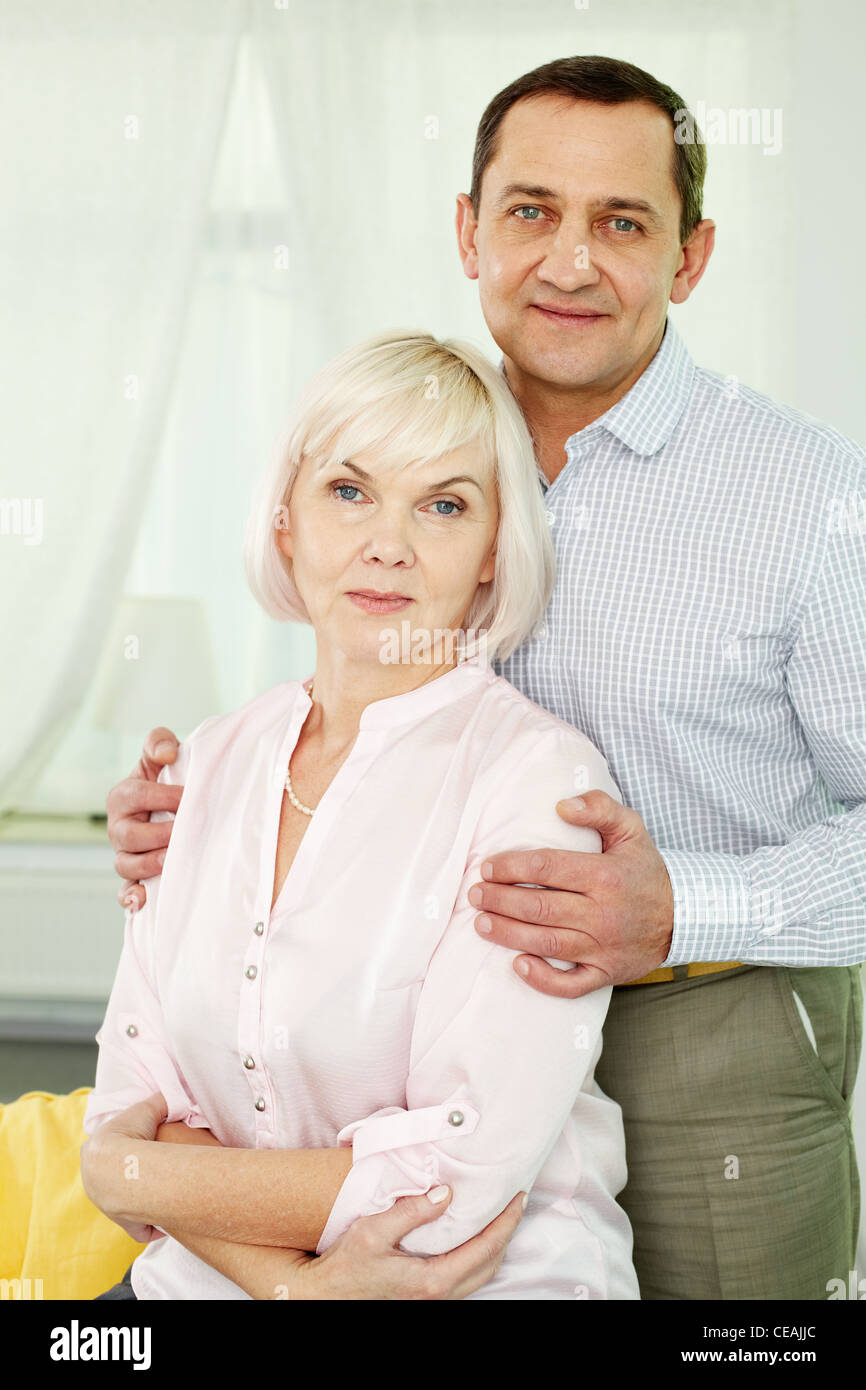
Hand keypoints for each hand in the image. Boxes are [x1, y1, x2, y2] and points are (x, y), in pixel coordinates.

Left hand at [80, 1093, 169, 1243]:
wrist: (122, 1166)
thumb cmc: (130, 1135)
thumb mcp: (146, 1109)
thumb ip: (160, 1101)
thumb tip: (177, 1094)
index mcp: (94, 1154)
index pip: (107, 1156)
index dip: (126, 1153)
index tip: (143, 1151)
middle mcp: (95, 1184)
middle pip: (114, 1183)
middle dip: (132, 1179)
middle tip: (156, 1173)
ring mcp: (110, 1206)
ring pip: (126, 1206)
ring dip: (142, 1202)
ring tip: (165, 1193)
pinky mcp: (128, 1223)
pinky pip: (142, 1230)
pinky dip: (153, 1227)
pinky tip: (167, 1219)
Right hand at [106, 727, 181, 910]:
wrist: (174, 804)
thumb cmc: (167, 778)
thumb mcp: (161, 754)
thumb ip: (159, 742)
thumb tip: (167, 754)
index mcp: (123, 796)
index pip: (137, 796)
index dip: (163, 797)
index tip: (190, 798)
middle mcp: (119, 827)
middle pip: (129, 835)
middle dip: (158, 834)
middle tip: (185, 832)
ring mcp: (124, 853)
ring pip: (126, 865)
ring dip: (149, 865)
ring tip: (173, 861)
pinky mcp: (134, 876)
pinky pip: (125, 891)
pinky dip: (131, 897)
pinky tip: (143, 900)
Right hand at [280, 1187, 527, 1299]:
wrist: (322, 1297)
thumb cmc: (343, 1268)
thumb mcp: (372, 1232)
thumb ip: (411, 1212)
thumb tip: (446, 1193)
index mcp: (432, 1280)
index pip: (485, 1248)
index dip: (506, 1221)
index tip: (518, 1197)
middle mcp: (439, 1295)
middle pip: (490, 1264)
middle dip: (507, 1232)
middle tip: (515, 1202)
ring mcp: (433, 1300)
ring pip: (480, 1275)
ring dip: (494, 1245)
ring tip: (498, 1216)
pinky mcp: (424, 1297)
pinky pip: (465, 1277)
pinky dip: (477, 1255)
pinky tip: (471, 1237)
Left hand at [468, 789, 674, 997]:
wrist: (682, 917)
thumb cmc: (645, 871)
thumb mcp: (631, 829)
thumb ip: (599, 808)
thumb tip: (561, 806)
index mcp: (605, 876)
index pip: (546, 868)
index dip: (511, 867)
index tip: (488, 867)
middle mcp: (603, 914)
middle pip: (539, 906)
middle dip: (499, 900)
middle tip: (475, 894)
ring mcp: (603, 947)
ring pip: (546, 942)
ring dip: (508, 934)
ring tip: (481, 923)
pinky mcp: (605, 973)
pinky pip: (570, 984)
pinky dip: (542, 979)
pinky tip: (517, 965)